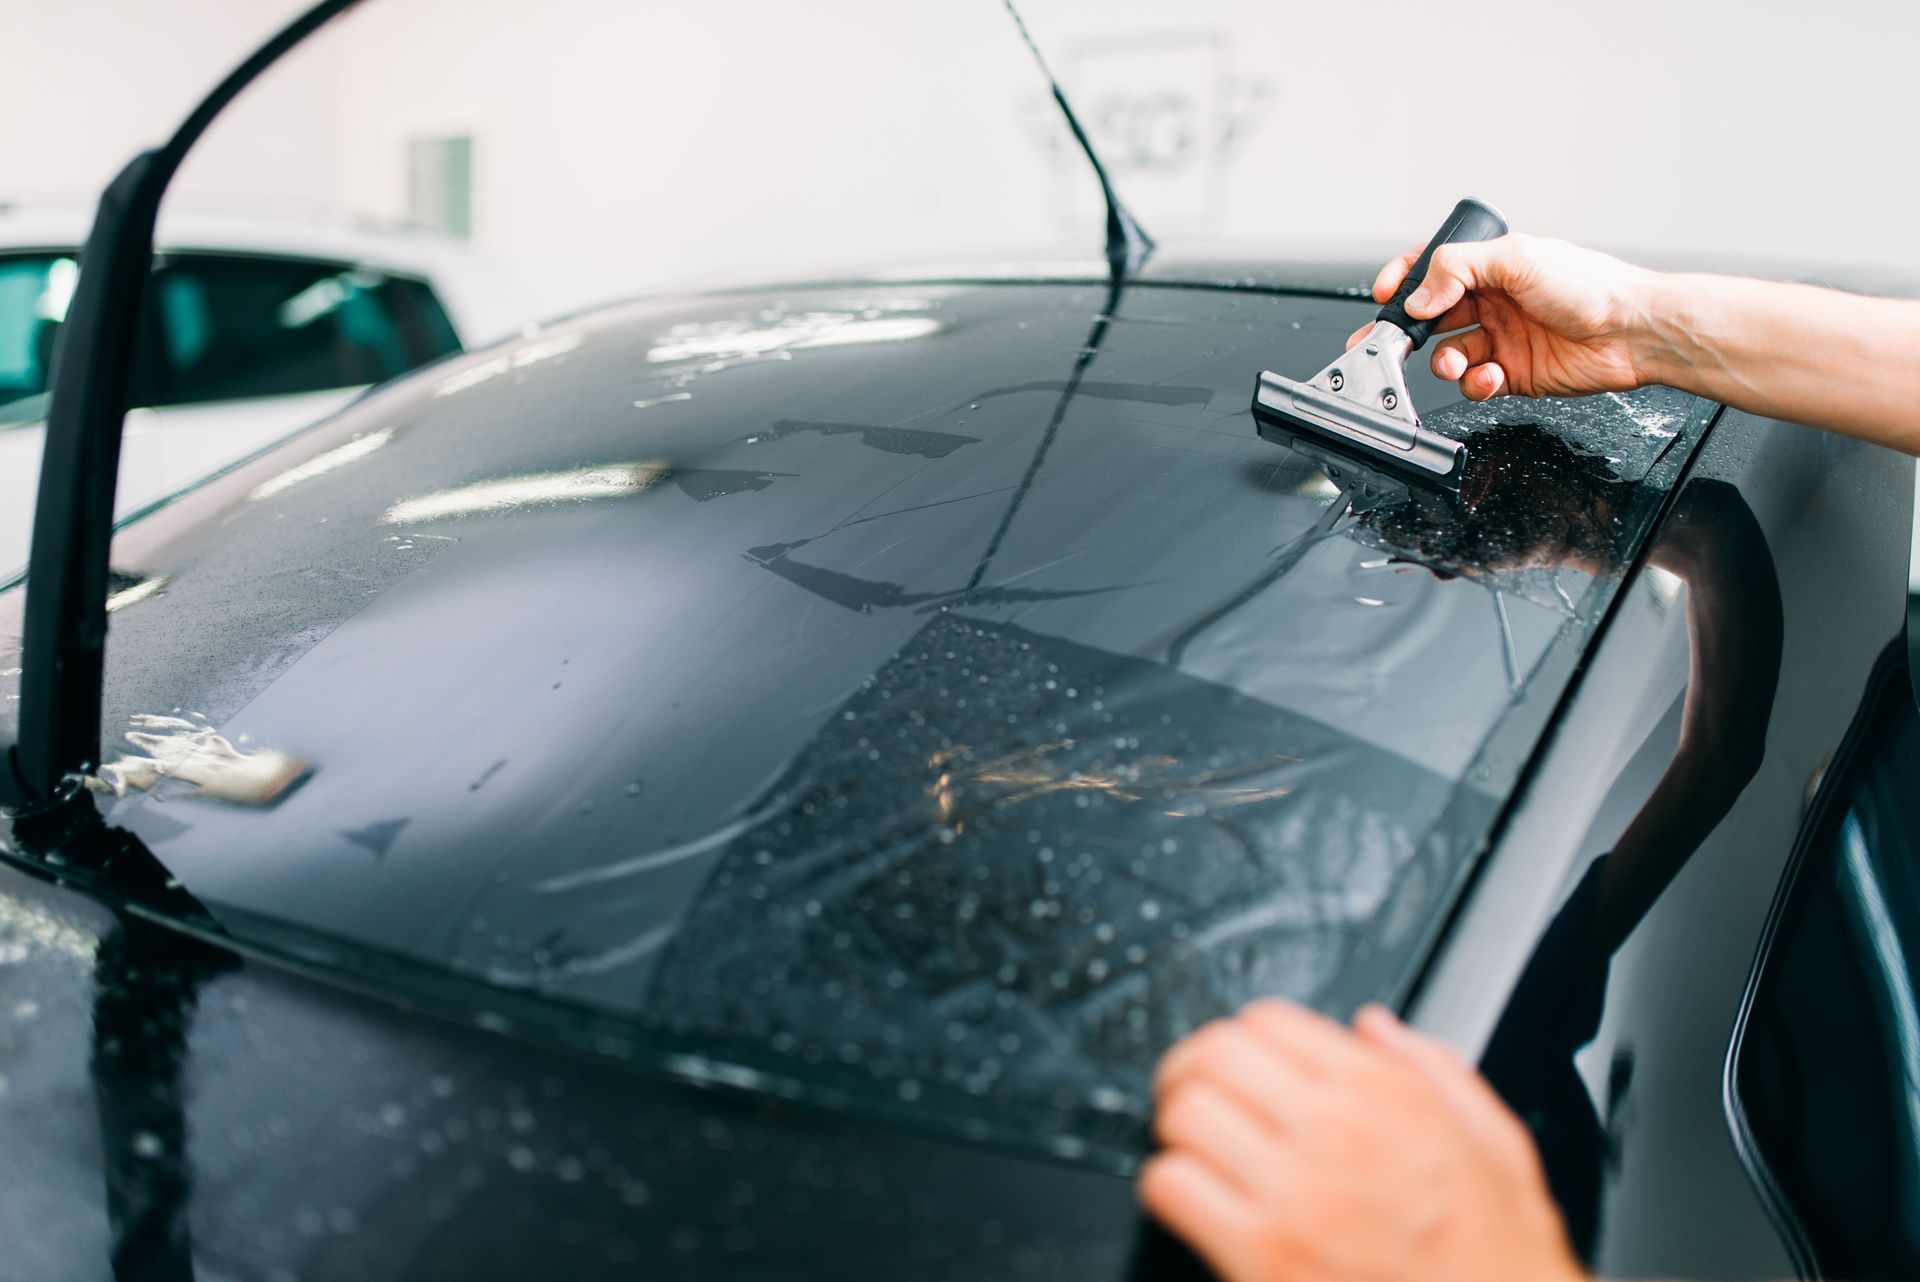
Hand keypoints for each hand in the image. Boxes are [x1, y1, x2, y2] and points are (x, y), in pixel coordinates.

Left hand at [1140, 1000, 1586, 1281]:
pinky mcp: (1259, 1256)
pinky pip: (1173, 1188)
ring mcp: (1291, 1195)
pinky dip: (1169, 1185)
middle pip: (1214, 1055)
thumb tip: (1375, 1026)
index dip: (1245, 1035)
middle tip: (1195, 1087)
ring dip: (1179, 1125)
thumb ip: (1434, 1069)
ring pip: (1185, 1116)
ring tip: (1193, 1141)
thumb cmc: (1501, 1256)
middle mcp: (1332, 1133)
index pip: (1268, 1020)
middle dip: (1194, 1066)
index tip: (1243, 1058)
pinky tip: (1195, 1196)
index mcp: (1385, 1096)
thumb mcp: (1496, 1143)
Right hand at [1350, 234, 1659, 401]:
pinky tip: (1490, 376)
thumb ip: (1459, 269)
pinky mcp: (1512, 374)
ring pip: (1448, 354)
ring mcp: (1501, 338)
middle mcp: (1492, 302)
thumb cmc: (1591, 285)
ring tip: (1455, 362)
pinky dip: (1474, 384)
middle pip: (1431, 317)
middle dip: (1406, 331)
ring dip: (1443, 362)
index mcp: (1491, 267)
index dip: (1404, 281)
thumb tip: (1420, 296)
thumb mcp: (1518, 257)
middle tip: (1390, 343)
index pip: (1433, 269)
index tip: (1386, 295)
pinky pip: (1474, 383)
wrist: (1631, 331)